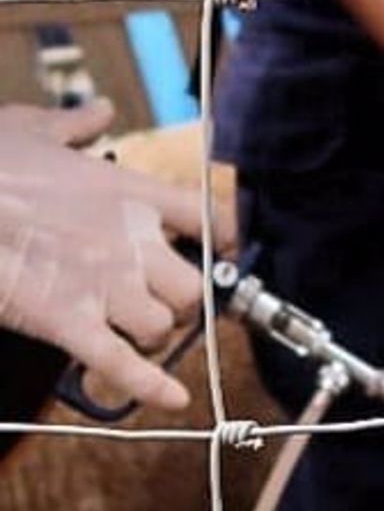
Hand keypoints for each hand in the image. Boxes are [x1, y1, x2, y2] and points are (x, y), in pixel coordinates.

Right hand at [0, 101, 205, 410]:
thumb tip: (98, 111)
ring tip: (131, 331)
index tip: (221, 253)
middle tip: (158, 301)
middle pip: (196, 288)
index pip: (212, 219)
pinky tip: (171, 399)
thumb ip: (75, 125)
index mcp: (131, 194)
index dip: (224, 242)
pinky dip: (149, 386)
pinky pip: (122, 363)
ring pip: (164, 327)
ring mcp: (101, 285)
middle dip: (182, 302)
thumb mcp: (31, 127)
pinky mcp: (65, 320)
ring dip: (153, 335)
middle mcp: (130, 242)